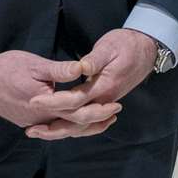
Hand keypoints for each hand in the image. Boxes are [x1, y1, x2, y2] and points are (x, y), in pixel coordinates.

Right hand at [0, 49, 109, 130]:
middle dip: (95, 120)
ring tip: (102, 121)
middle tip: (115, 113)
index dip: (97, 106)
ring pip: (62, 129)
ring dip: (83, 126)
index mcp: (43, 103)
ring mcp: (31, 122)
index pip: (76, 109)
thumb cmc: (7, 68)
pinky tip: (77, 120)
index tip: (114, 102)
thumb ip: (60, 70)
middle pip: (72, 124)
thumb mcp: (35, 64)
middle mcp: (39, 118)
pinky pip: (52, 127)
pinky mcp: (27, 121)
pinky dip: (68, 125)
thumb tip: (83, 67)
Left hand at [23, 29, 154, 140]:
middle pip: (76, 120)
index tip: (33, 101)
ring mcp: (105, 103)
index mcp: (104, 86)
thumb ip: (94, 59)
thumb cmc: (126, 44)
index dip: (53, 102)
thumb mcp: (109, 46)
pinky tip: (58, 126)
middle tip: (30, 129)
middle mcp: (104, 100)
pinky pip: (86, 121)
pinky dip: (72, 127)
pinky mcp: (104, 102)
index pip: (74, 100)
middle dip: (52, 126)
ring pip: (81, 125)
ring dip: (60, 130)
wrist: (147, 49)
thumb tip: (80, 67)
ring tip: (38, 132)